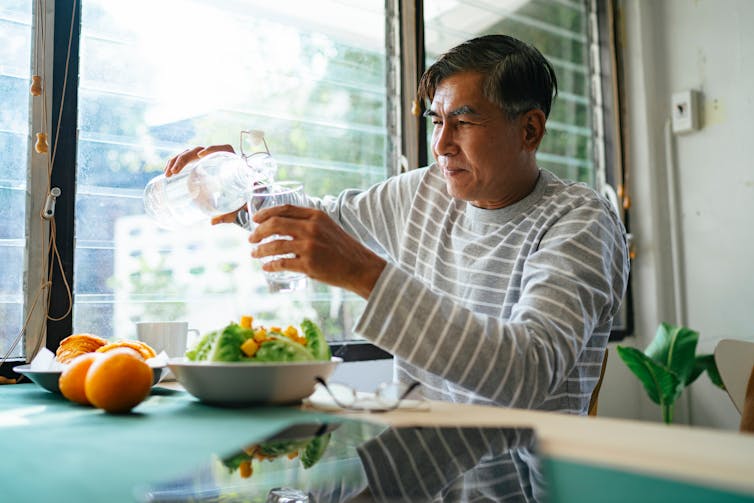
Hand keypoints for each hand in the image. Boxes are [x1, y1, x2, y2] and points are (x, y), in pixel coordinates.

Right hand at [164, 144, 240, 225]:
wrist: (238, 198)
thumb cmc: (239, 200)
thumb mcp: (234, 208)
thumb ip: (226, 214)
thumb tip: (213, 222)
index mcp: (230, 163)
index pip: (222, 149)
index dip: (213, 148)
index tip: (201, 155)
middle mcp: (217, 157)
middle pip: (199, 150)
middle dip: (184, 158)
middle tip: (175, 171)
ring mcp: (206, 160)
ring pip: (189, 154)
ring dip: (176, 161)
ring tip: (168, 174)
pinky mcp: (198, 164)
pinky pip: (185, 160)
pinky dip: (175, 164)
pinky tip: (167, 173)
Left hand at [249, 205, 385, 298]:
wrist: (360, 267)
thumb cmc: (344, 249)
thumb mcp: (328, 227)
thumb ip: (309, 224)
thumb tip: (285, 227)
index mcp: (316, 215)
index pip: (285, 208)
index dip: (266, 213)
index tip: (256, 219)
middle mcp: (311, 228)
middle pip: (275, 224)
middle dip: (258, 231)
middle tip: (252, 239)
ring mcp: (309, 246)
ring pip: (275, 245)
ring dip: (261, 250)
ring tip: (255, 254)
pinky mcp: (308, 264)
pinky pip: (282, 263)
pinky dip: (271, 265)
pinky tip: (266, 267)